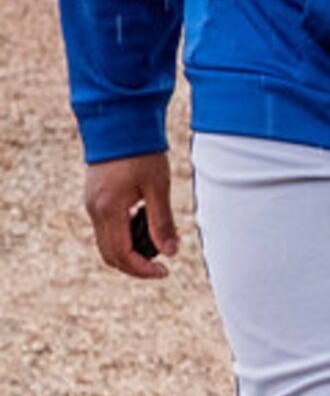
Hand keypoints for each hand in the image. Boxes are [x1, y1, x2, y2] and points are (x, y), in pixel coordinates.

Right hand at [83, 154, 178, 279]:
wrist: (119, 123)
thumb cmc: (142, 152)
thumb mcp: (158, 186)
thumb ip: (162, 221)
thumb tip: (171, 252)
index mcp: (109, 210)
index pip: (122, 254)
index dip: (142, 269)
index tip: (164, 272)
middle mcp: (95, 211)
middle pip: (110, 253)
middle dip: (134, 265)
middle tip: (159, 267)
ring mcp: (92, 204)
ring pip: (106, 242)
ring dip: (128, 251)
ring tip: (155, 247)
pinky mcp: (95, 197)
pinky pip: (105, 227)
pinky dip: (123, 235)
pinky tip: (144, 225)